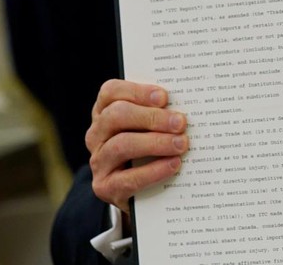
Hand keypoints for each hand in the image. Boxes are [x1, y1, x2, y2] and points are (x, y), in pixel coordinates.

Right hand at [85, 79, 188, 213]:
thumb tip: (185, 107)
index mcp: (105, 111)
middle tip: (180, 123)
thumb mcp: (151, 126)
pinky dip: (154, 171)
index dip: (137, 92)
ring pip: (121, 145)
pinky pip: (127, 178)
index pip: (111, 92)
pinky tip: (174, 164)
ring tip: (181, 144)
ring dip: (155, 143)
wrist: (140, 190)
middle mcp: (96, 134)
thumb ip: (160, 112)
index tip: (164, 97)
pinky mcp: (105, 187)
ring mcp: (98, 161)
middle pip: (116, 116)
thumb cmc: (150, 147)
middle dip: (151, 117)